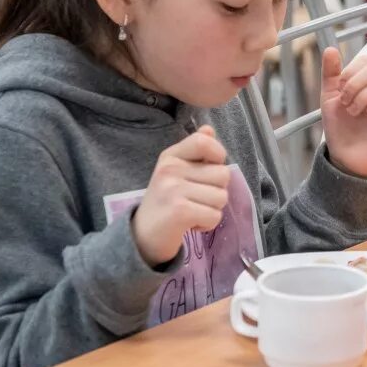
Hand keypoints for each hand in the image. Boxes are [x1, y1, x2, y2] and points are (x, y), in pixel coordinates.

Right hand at [132, 126, 229, 266]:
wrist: (142, 236)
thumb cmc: (166, 202)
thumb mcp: (177, 172)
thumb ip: (195, 151)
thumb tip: (209, 129)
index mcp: (171, 156)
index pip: (204, 142)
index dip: (218, 155)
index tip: (209, 169)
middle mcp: (170, 169)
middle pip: (223, 174)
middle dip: (216, 191)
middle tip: (195, 199)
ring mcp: (174, 189)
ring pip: (222, 197)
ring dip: (212, 209)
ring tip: (192, 211)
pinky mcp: (180, 211)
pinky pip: (215, 216)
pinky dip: (207, 224)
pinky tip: (190, 223)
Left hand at [321, 48, 366, 178]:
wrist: (343, 155)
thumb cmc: (339, 127)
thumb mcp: (329, 97)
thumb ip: (330, 73)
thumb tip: (330, 49)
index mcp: (366, 82)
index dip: (352, 70)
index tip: (340, 88)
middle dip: (356, 83)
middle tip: (346, 101)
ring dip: (364, 96)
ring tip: (354, 111)